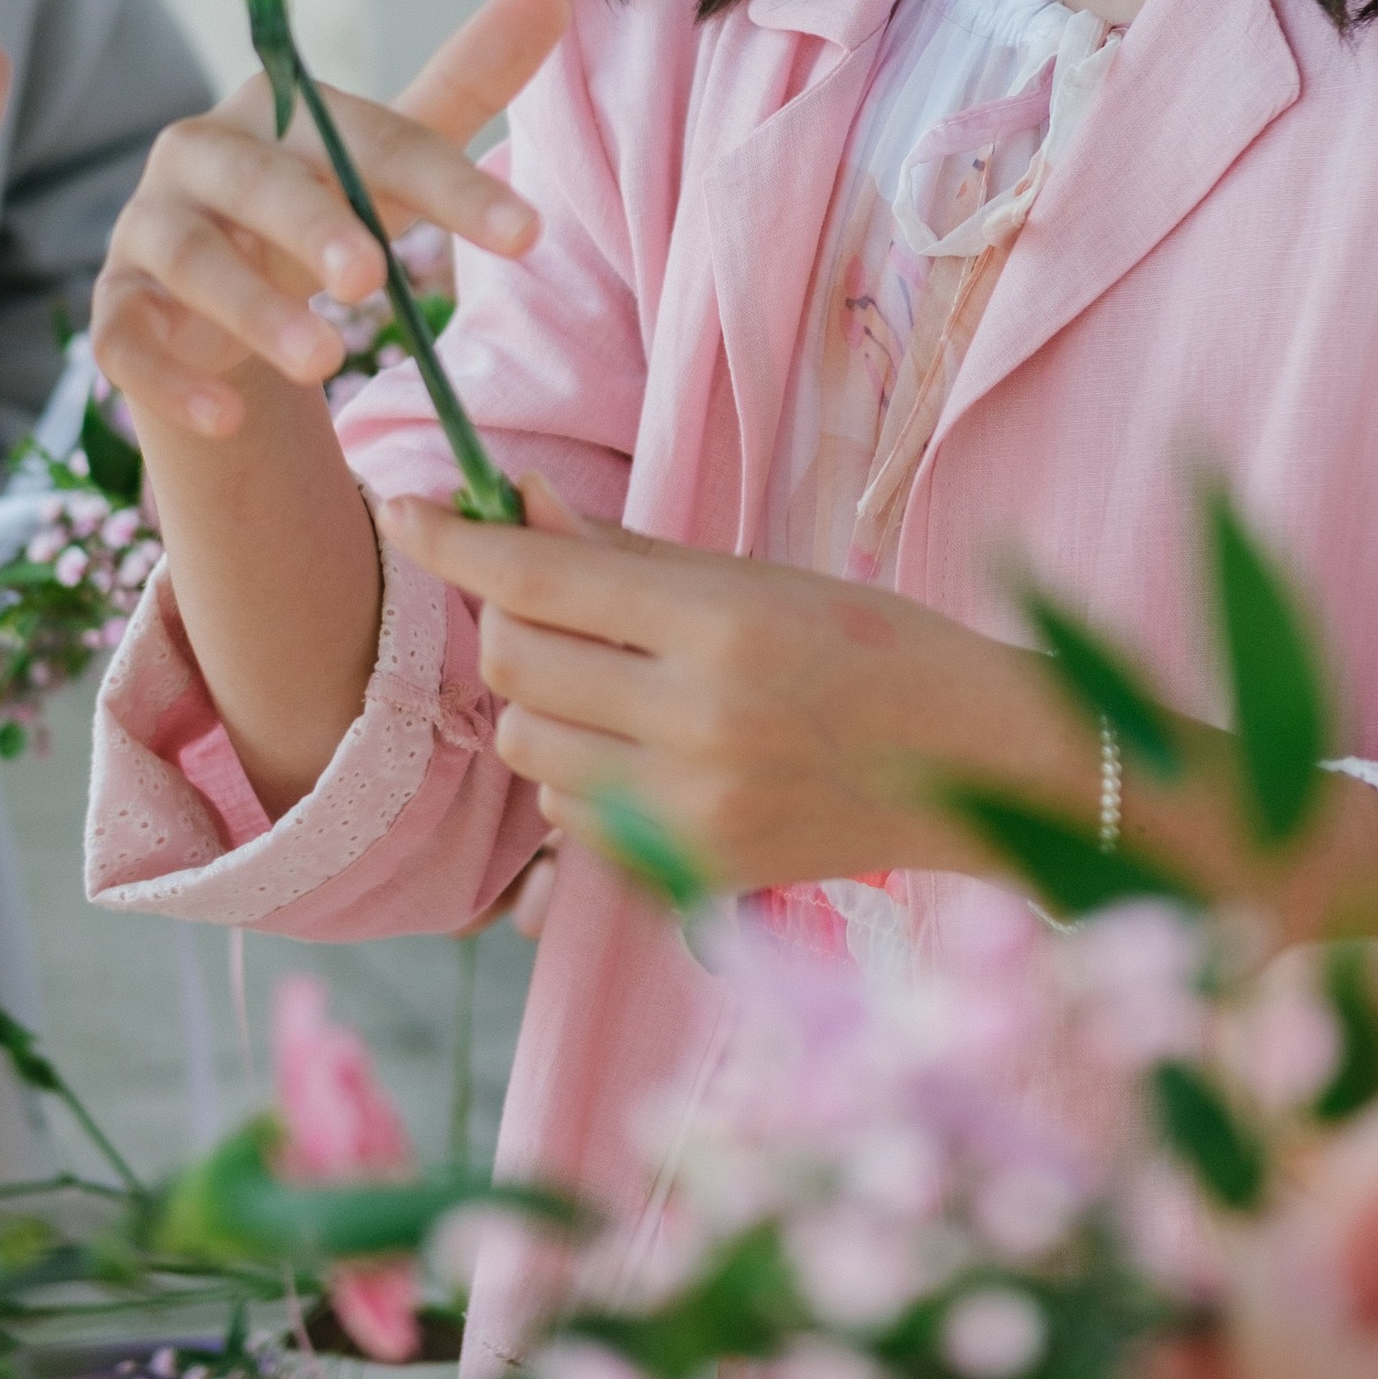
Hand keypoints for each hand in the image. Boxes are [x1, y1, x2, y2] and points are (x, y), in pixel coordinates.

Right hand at [92, 0, 565, 439]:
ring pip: (190, 261)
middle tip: (373, 279)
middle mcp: (199, 156)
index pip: (369, 138)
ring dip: (252, 312)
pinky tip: (228, 416)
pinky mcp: (115, 308)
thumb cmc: (313, 208)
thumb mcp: (387, 158)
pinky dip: (171, 378)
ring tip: (324, 363)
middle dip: (314, 226)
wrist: (207, 287)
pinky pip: (124, 340)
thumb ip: (465, 85)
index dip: (449, 184)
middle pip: (259, 184)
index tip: (528, 233)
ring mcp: (148, 231)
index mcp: (274, 110)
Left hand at [377, 479, 1076, 888]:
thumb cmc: (872, 649)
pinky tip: (644, 753)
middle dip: (507, 623)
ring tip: (614, 686)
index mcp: (721, 627)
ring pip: (528, 744)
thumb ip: (625, 556)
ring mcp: (693, 811)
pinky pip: (571, 816)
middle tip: (548, 604)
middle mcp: (699, 723)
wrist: (974, 769)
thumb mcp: (757, 579)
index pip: (538, 579)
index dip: (453, 539)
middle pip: (514, 664)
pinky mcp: (693, 873)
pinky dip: (578, 777)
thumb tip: (518, 505)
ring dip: (543, 704)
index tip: (403, 509)